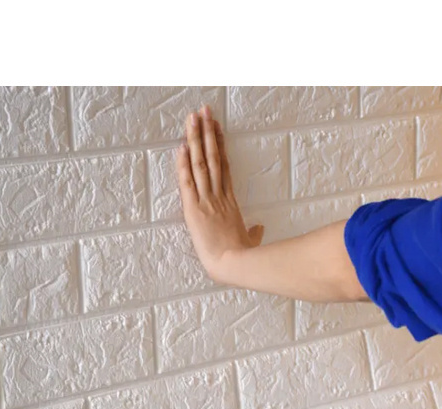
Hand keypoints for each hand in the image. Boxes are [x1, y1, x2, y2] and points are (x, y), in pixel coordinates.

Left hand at [176, 105, 263, 280]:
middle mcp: (219, 196)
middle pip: (213, 158)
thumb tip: (259, 229)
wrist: (235, 265)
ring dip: (196, 139)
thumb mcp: (250, 242)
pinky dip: (184, 164)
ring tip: (192, 117)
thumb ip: (253, 233)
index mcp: (230, 203)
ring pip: (201, 164)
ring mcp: (207, 201)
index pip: (224, 168)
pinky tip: (181, 146)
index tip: (217, 128)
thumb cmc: (242, 257)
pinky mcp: (194, 209)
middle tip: (204, 110)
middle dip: (208, 132)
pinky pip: (187, 182)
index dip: (220, 146)